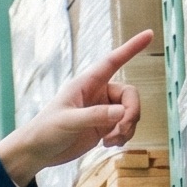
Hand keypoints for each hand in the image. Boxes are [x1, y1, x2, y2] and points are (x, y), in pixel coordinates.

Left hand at [0, 30, 150, 185]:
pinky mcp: (105, 126)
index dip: (131, 48)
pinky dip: (123, 136)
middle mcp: (98, 94)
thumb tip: (122, 112)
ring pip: (131, 113)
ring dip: (127, 128)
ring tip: (110, 141)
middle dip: (131, 113)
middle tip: (121, 130)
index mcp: (86, 83)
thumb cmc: (45, 131)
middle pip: (131, 96)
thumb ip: (95, 116)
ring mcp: (103, 111)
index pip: (113, 61)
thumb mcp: (68, 122)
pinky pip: (126, 127)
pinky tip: (108, 144)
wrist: (37, 152)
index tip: (149, 34)